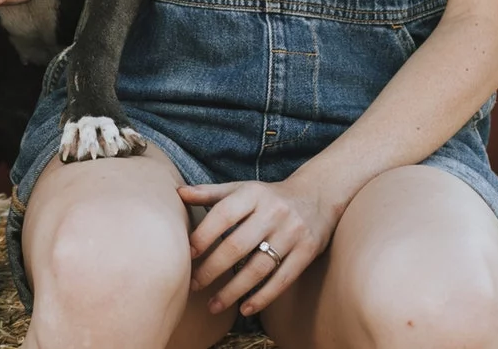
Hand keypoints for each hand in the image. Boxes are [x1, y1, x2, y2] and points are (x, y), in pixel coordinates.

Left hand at [179, 176, 336, 318]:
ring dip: (233, 290)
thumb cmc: (269, 196)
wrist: (318, 194)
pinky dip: (263, 297)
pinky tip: (245, 308)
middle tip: (194, 285)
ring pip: (258, 267)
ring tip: (213, 305)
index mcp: (253, 193)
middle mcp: (273, 212)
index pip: (223, 214)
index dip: (204, 235)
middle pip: (237, 245)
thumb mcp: (242, 189)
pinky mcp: (307, 251)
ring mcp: (292, 233)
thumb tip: (179, 193)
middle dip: (212, 269)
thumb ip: (210, 193)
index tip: (186, 255)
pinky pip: (282, 279)